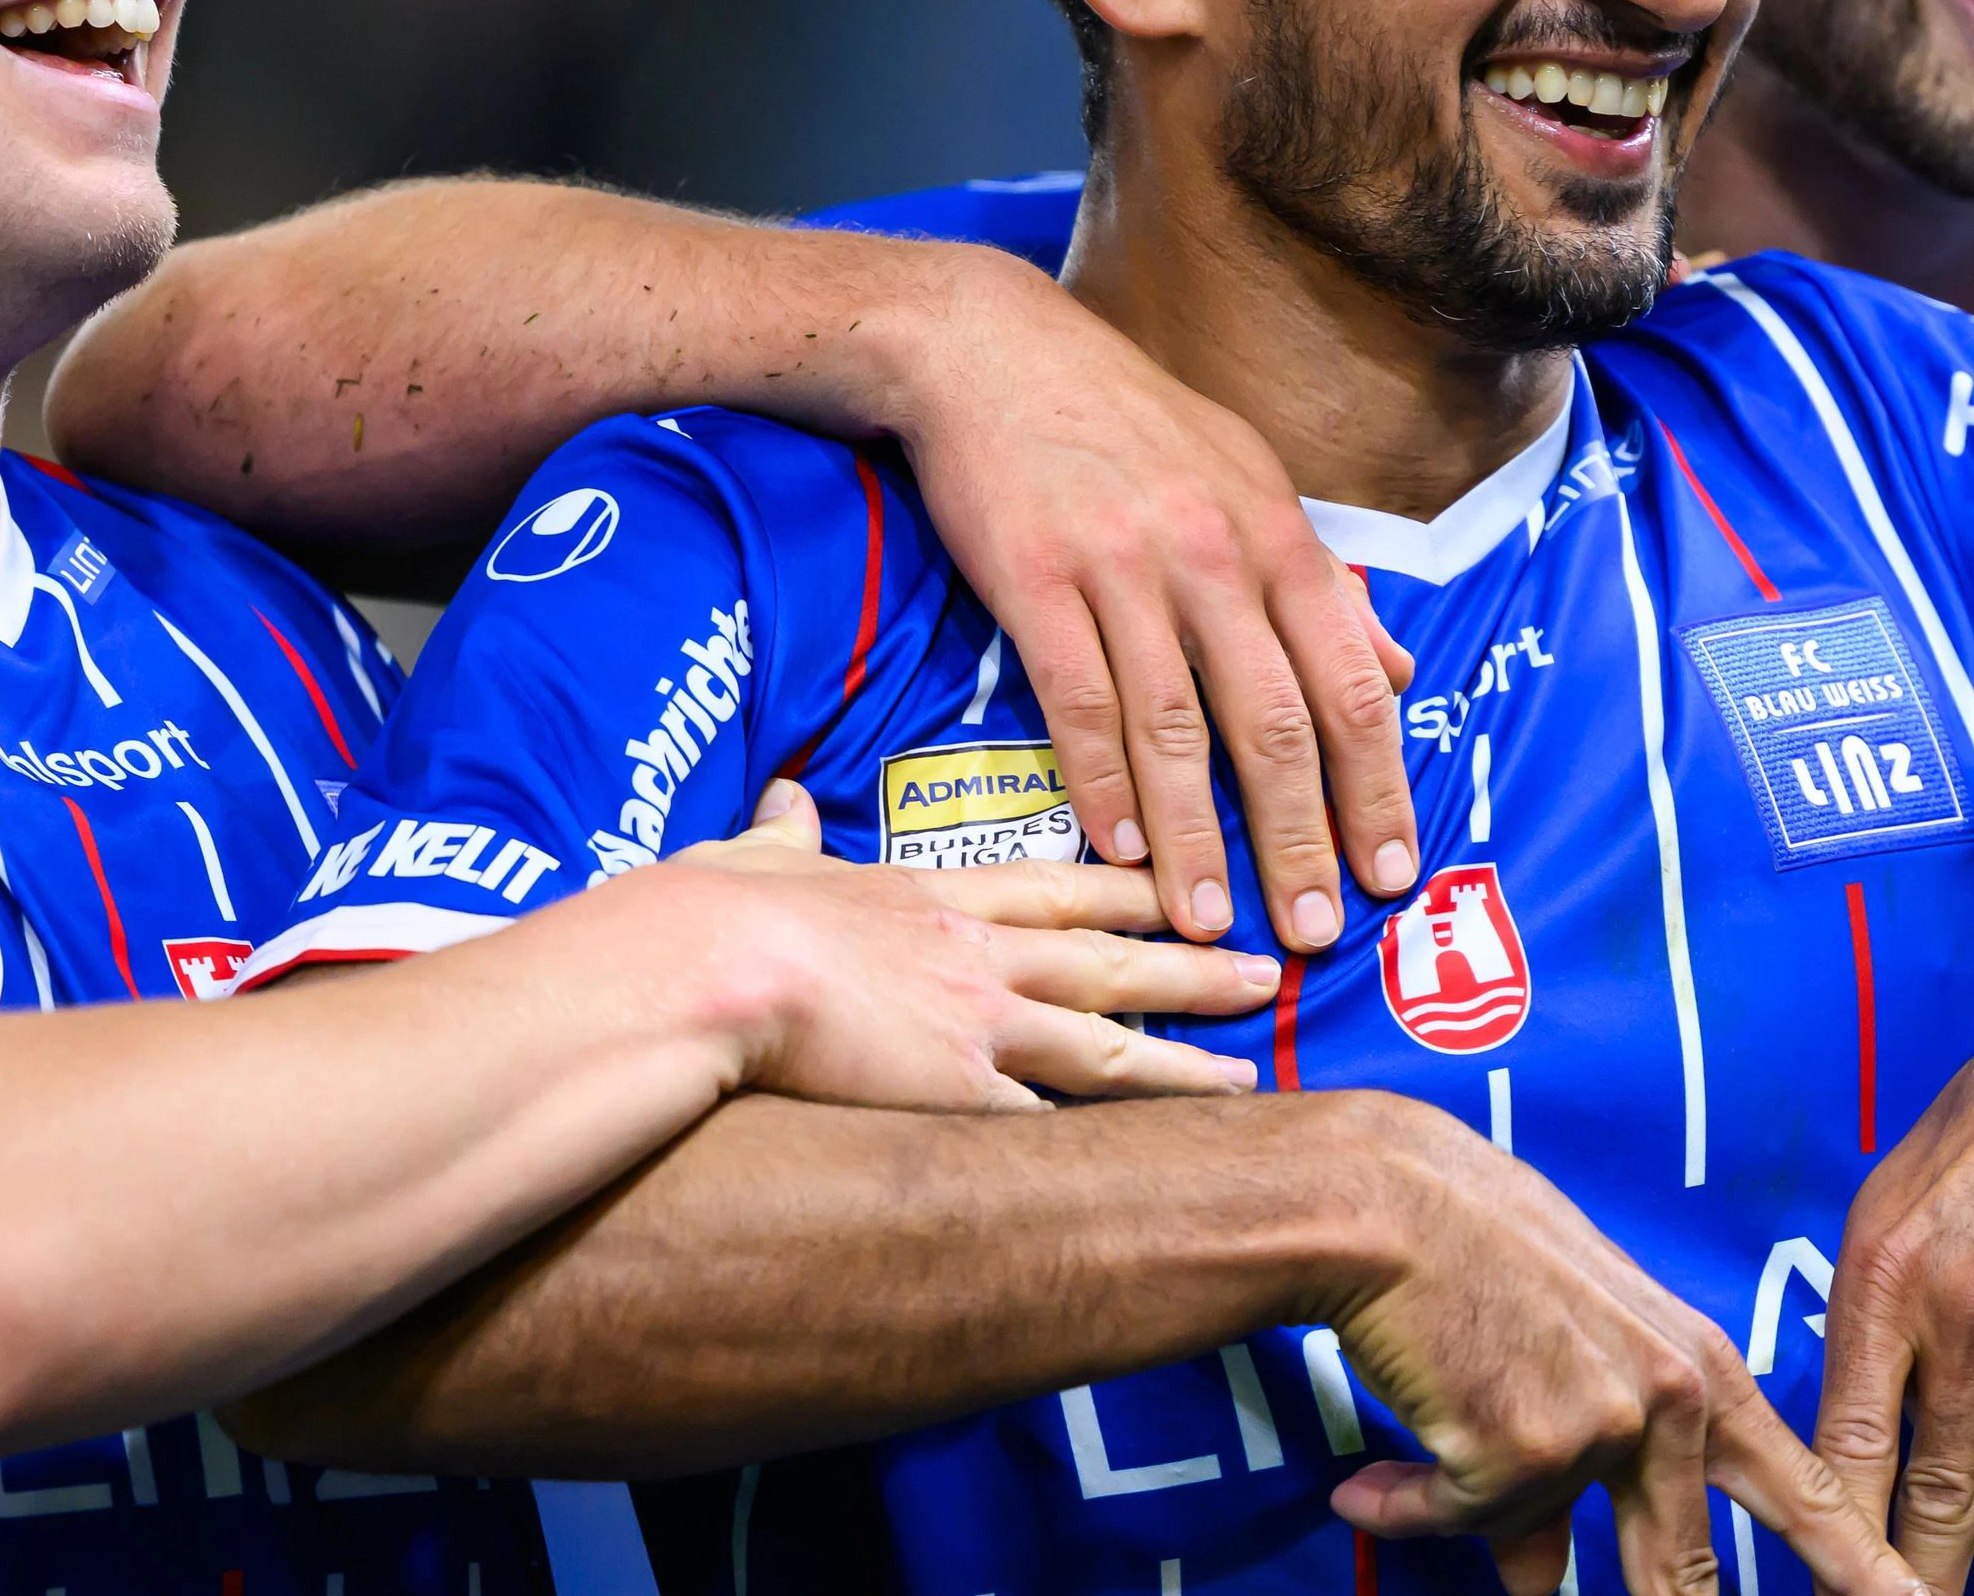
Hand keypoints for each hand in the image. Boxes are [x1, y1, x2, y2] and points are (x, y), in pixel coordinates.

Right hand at [640, 782, 1280, 1110]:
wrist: (703, 964)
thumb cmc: (708, 914)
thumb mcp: (752, 857)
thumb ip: (781, 836)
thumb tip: (782, 798)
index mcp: (928, 897)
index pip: (1053, 885)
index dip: (1127, 886)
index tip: (1186, 884)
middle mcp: (972, 955)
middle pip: (1109, 958)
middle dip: (1195, 964)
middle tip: (1270, 970)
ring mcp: (973, 1023)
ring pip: (1105, 1044)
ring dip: (1182, 1061)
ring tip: (1248, 1076)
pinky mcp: (955, 1092)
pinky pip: (1046, 1131)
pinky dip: (1100, 1150)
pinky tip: (1153, 1174)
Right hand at [888, 247, 1420, 950]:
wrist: (990, 348)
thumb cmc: (1127, 421)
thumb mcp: (1248, 479)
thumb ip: (1323, 582)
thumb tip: (1396, 670)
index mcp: (1275, 536)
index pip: (1349, 683)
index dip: (1377, 786)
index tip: (1394, 871)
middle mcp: (1212, 556)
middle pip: (1272, 722)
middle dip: (1299, 838)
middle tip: (1314, 933)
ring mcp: (1121, 568)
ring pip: (1175, 728)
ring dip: (1196, 839)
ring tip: (1212, 924)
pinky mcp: (1034, 579)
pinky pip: (1078, 699)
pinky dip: (1101, 782)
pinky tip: (1117, 850)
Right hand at [1321, 1101, 1926, 1595]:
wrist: (1393, 1198)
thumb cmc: (1481, 1257)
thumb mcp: (1577, 1350)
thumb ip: (1593, 1466)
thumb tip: (1542, 1580)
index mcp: (1703, 1370)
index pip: (1804, 1491)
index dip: (1862, 1567)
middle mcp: (1673, 1401)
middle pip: (1681, 1571)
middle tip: (1707, 1563)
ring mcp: (1603, 1428)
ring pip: (1533, 1548)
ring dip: (1474, 1506)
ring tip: (1441, 1418)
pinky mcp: (1523, 1452)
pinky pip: (1458, 1520)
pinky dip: (1412, 1498)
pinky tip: (1390, 1446)